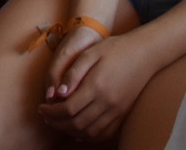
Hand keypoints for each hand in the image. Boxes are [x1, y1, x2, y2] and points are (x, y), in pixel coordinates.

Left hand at [37, 27, 155, 142]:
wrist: (144, 54)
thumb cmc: (113, 49)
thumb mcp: (89, 54)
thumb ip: (72, 74)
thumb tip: (57, 93)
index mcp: (96, 86)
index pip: (68, 109)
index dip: (51, 112)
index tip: (40, 108)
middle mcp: (107, 103)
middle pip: (77, 123)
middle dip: (57, 123)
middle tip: (46, 117)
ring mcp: (118, 111)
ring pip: (90, 132)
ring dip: (71, 131)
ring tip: (58, 123)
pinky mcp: (124, 114)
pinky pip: (105, 133)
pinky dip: (89, 135)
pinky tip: (79, 130)